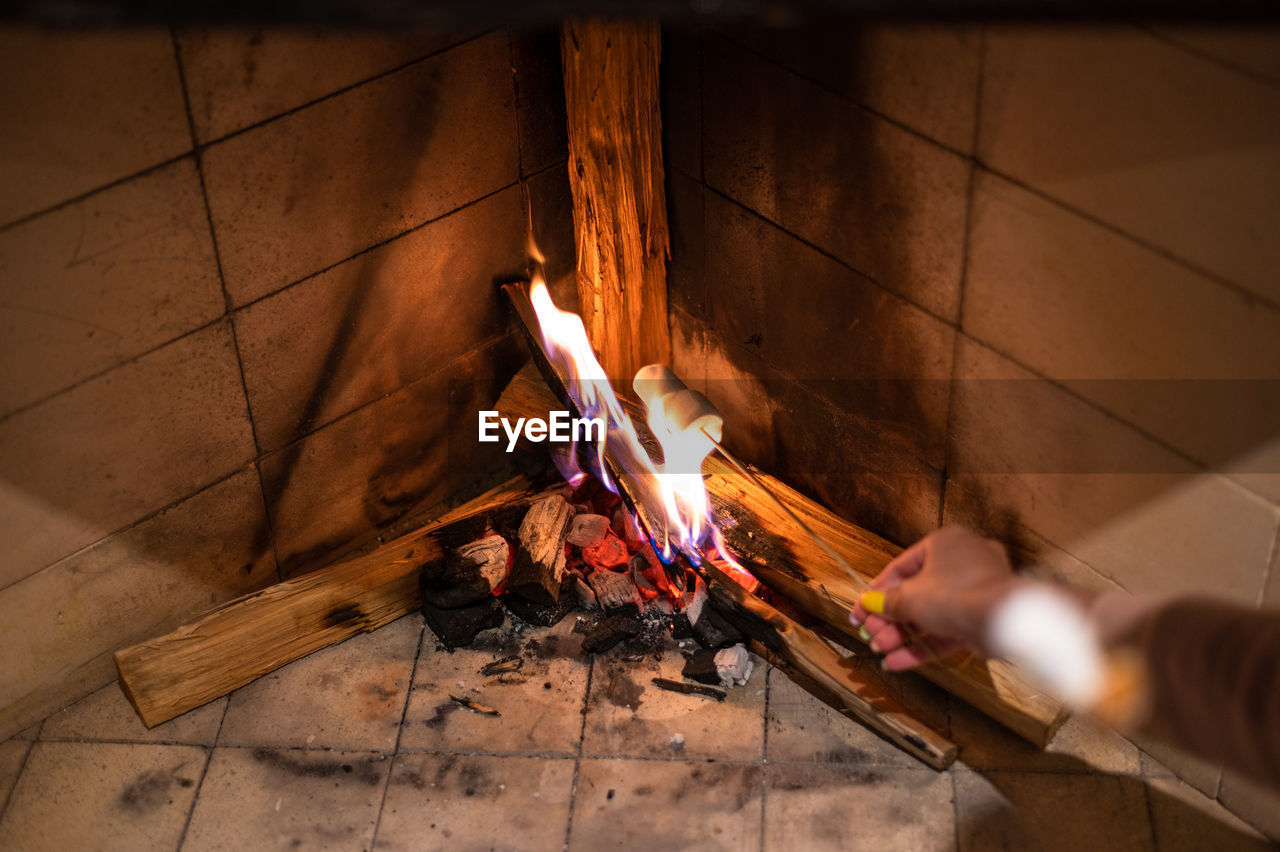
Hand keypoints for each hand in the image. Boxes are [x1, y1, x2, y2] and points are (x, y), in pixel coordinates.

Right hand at [849, 526, 1022, 670]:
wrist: (1003, 619)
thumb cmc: (958, 593)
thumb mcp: (910, 596)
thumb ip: (887, 602)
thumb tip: (869, 604)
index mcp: (945, 543)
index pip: (902, 566)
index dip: (878, 590)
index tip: (863, 607)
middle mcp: (963, 562)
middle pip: (916, 592)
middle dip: (889, 617)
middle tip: (870, 632)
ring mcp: (975, 592)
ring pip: (930, 614)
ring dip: (903, 633)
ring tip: (880, 650)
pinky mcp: (981, 619)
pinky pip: (946, 630)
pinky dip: (923, 645)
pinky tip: (898, 661)